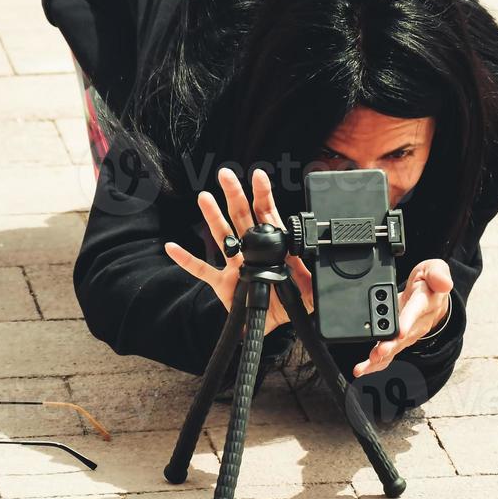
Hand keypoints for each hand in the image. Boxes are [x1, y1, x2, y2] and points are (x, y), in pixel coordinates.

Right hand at [164, 167, 313, 335]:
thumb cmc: (290, 301)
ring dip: (213, 217)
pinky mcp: (223, 283)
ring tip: (204, 197)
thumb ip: (316, 280)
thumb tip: (324, 271)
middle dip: (235, 195)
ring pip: (223, 236)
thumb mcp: (310, 292)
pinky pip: (202, 270)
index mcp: (274, 247)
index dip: (263, 195)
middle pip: (242, 217)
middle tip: (226, 175)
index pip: (268, 214)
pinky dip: (187, 260)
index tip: (258, 176)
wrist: (274, 323)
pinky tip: (173, 247)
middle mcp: (252, 250)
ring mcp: (236, 265)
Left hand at [353, 258, 453, 377]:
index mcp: (425, 302)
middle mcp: (417, 322)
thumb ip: (438, 273)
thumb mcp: (435, 268)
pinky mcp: (399, 340)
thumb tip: (445, 284)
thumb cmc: (430, 282)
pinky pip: (389, 354)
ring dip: (380, 359)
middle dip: (390, 346)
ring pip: (395, 348)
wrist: (433, 297)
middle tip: (377, 354)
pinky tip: (362, 370)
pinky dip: (375, 364)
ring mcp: (409, 334)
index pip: (416, 312)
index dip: (407, 322)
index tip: (399, 332)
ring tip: (365, 366)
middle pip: (404, 337)